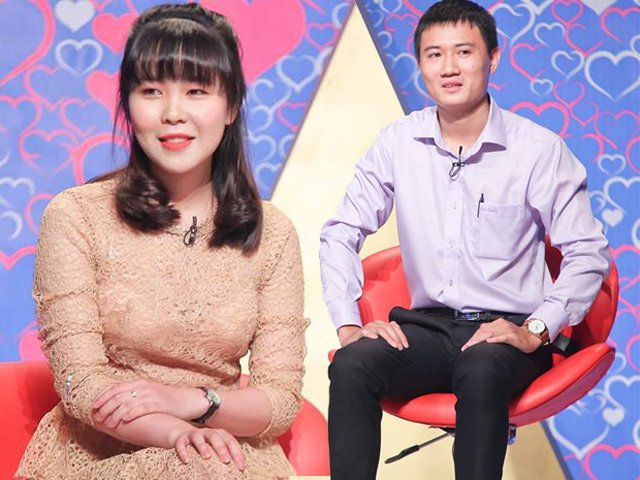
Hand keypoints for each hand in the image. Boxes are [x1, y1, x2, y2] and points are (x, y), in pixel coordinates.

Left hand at [92, 380, 206, 427]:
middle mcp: (144, 387)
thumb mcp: (149, 392)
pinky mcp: (159, 404)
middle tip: (97, 418)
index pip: (116, 388)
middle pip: (118, 396)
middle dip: (105, 408)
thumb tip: (116, 403)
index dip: (103, 397)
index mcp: (139, 382)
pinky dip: (131, 414)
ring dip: (115, 415)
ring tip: (108, 424)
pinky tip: (124, 420)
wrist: (188, 400)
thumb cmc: (167, 399)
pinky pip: (141, 408)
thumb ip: (134, 395)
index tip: (93, 407)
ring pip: (127, 404)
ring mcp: (151, 395)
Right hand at [172, 426, 245, 469]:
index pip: (230, 441)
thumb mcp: (215, 448)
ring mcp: (194, 435)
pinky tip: (186, 461)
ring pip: (199, 437)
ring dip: (203, 447)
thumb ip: (226, 454)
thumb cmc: (203, 446)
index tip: (242, 467)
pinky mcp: (181, 439)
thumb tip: (242, 467)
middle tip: (226, 461)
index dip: (237, 453)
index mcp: (218, 435)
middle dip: (222, 449)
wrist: (181, 436)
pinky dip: (183, 451)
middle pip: (216, 437)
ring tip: (207, 457)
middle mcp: (207, 433)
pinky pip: (181, 444)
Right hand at [338, 321, 408, 349]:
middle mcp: (375, 324)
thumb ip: (389, 338)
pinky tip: (375, 338)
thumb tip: (402, 344)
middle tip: (400, 347)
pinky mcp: (359, 333)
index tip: (406, 345)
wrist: (351, 341)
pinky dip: (370, 334)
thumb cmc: (367, 341)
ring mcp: (367, 328)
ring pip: (380, 329)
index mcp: (382, 325)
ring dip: (388, 337)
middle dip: (397, 338)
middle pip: (389, 328)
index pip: (395, 327)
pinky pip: (365, 332)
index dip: (402, 335)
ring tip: (393, 345)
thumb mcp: (380, 340)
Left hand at [461, 318, 541, 352]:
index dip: (472, 338)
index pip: (481, 330)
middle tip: (466, 347)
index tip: (466, 346)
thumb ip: (491, 333)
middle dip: (473, 340)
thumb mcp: (501, 332)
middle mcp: (500, 325)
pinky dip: (495, 339)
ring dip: (480, 340)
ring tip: (472, 345)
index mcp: (496, 324)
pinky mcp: (513, 336)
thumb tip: (480, 338)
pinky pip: (503, 337)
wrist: (531, 336)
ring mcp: (507, 330)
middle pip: (483, 332)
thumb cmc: (516, 336)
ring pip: (490, 334)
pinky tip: (489, 341)